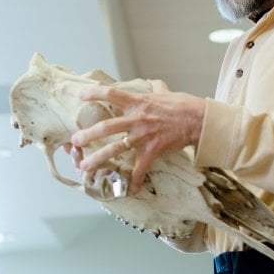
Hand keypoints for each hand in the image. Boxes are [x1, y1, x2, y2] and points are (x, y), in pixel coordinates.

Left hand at [70, 80, 204, 194]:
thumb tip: (155, 83)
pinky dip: (135, 181)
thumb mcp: (167, 92)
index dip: (94, 94)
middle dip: (87, 134)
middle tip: (74, 141)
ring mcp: (143, 136)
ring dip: (98, 158)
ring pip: (115, 148)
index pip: (111, 94)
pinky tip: (130, 190)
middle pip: (106, 127)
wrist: (199, 120)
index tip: (80, 96)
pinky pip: (140, 168)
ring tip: (84, 165)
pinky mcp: (153, 150)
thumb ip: (157, 88)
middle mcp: (137, 118)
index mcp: (138, 102)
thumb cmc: (184, 105)